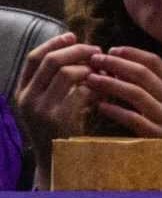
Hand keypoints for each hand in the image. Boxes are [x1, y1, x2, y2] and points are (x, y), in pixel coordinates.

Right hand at [12, 32, 97, 150]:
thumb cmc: (57, 130)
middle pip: (51, 60)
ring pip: (67, 73)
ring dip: (88, 68)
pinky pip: (80, 92)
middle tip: (96, 50)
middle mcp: (26, 98)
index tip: (73, 35)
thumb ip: (55, 81)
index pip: (33, 57)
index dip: (53, 43)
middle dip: (76, 50)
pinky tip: (103, 89)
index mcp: (22, 91)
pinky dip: (95, 86)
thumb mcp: (48, 103)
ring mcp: (40, 109)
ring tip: (101, 70)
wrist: (55, 162)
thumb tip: (77, 50)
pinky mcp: (58, 119)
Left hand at [84, 48, 161, 139]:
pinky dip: (115, 110)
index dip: (132, 53)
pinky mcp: (156, 135)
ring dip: (110, 84)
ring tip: (90, 79)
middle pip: (143, 74)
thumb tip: (120, 70)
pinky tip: (100, 106)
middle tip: (95, 60)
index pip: (155, 62)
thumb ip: (154, 88)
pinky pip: (132, 119)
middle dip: (116, 64)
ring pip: (135, 93)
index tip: (111, 50)